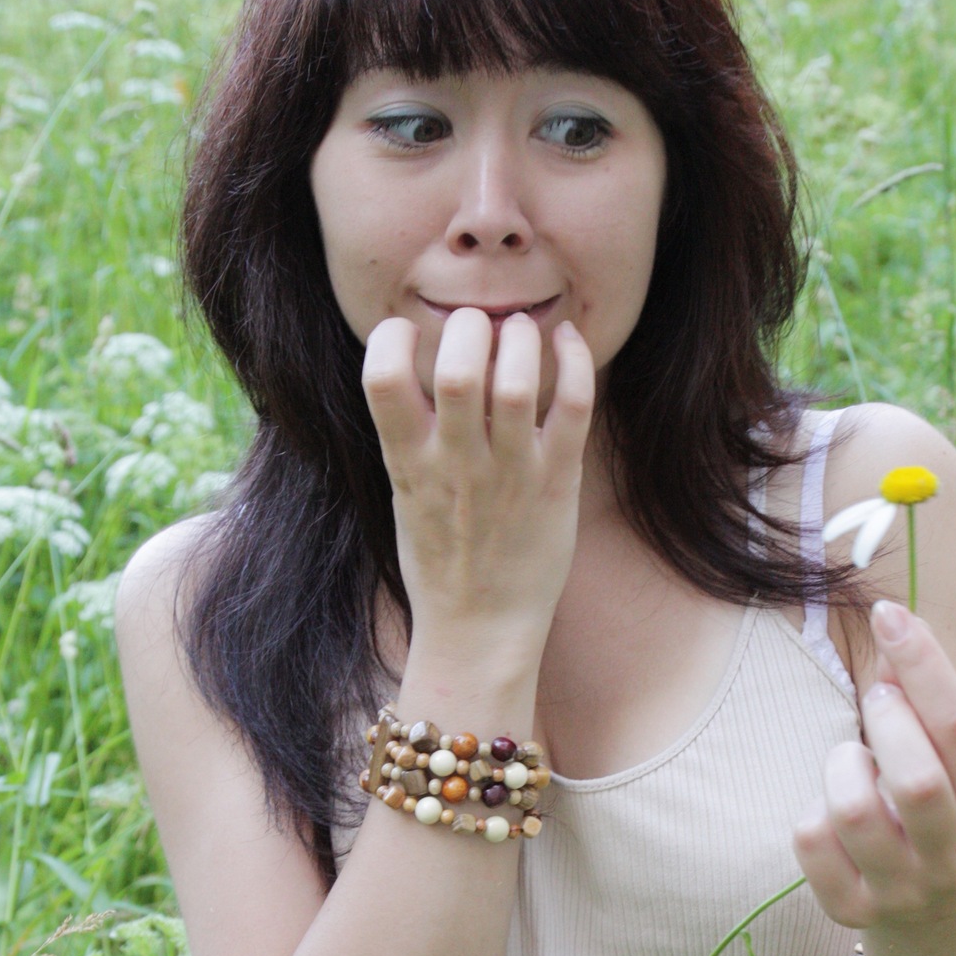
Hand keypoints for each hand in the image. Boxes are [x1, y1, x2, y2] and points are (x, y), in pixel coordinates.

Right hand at [361, 308, 594, 647]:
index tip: (405, 331)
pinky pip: (573, 407)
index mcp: (408, 464)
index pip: (381, 378)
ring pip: (517, 382)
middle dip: (466, 327)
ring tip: (519, 330)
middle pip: (458, 369)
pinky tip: (567, 342)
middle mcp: (457, 465)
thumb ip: (410, 433)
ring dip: (519, 338)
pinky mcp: (558, 482)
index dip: (389, 337)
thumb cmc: (442, 558)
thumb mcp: (404, 493)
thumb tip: (418, 363)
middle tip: (476, 326)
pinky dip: (575, 360)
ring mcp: (510, 474)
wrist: (481, 629)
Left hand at [792, 600, 955, 928]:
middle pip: (918, 781)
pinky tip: (832, 811)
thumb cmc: (933, 800)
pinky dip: (813, 809)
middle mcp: (955, 857)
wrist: (930, 908)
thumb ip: (922, 694)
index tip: (890, 615)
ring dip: (843, 763)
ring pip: (855, 812)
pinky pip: (811, 839)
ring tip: (853, 759)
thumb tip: (891, 621)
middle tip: (878, 702)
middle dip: (887, 721)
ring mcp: (903, 890)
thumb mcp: (945, 755)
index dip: (924, 663)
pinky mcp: (851, 910)